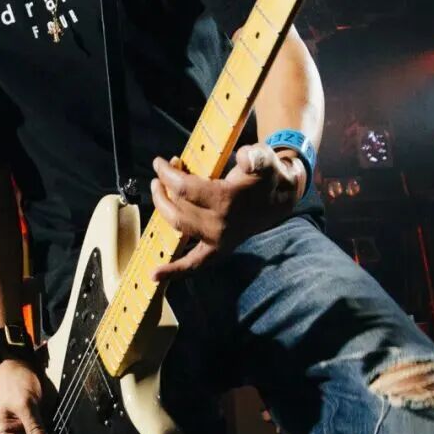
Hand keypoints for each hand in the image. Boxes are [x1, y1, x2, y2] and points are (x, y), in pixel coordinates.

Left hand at [150, 145, 303, 281]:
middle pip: (177, 208)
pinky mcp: (216, 251)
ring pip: (177, 228)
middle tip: (159, 176)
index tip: (159, 162)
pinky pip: (192, 265)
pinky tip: (154, 275)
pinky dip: (173, 271)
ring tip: (157, 192)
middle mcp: (219, 225)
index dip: (167, 174)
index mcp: (227, 201)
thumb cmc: (265, 177)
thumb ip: (257, 158)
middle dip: (162, 190)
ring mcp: (217, 241)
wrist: (279, 202)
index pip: (185, 188)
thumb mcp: (264, 160)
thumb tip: (245, 158)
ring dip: (162, 210)